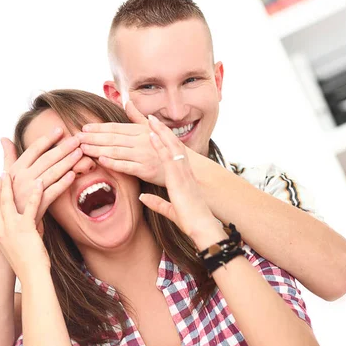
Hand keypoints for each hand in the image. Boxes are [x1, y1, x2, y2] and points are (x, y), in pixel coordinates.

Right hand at [0, 173, 49, 279]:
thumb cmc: (28, 266)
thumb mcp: (17, 249)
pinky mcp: (26, 228)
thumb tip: (28, 226)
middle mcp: (1, 231)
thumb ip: (18, 236)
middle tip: (0, 175)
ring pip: (7, 202)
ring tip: (11, 174)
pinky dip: (35, 193)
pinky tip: (39, 182)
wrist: (32, 276)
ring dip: (9, 186)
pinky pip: (30, 206)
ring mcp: (11, 229)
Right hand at [2, 129, 82, 224]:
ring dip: (67, 162)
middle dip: (63, 148)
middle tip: (77, 139)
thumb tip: (4, 138)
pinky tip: (74, 175)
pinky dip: (64, 182)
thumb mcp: (7, 176)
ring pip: (52, 173)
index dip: (48, 139)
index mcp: (16, 169)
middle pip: (46, 159)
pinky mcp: (39, 204)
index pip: (34, 150)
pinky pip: (54, 191)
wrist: (11, 223)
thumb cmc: (11, 196)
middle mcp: (22, 178)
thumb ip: (8, 156)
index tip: (60, 129)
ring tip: (80, 153)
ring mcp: (30, 191)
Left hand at [78, 101, 165, 184]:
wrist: (184, 166)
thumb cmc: (167, 148)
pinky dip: (113, 163)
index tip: (84, 128)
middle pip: (112, 138)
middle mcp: (141, 141)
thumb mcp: (154, 128)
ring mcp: (143, 155)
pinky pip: (126, 166)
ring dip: (97, 149)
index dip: (98, 128)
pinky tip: (101, 160)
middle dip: (93, 138)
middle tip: (76, 138)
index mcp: (141, 130)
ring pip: (115, 151)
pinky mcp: (145, 170)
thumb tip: (128, 101)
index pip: (115, 128)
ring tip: (83, 149)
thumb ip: (138, 117)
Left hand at [139, 116, 221, 246]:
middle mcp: (183, 172)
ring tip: (150, 119)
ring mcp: (182, 173)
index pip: (172, 155)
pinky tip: (151, 135)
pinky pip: (168, 158)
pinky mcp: (179, 179)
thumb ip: (156, 203)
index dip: (164, 142)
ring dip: (160, 132)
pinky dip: (159, 145)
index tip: (154, 131)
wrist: (202, 227)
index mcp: (182, 178)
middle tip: (151, 118)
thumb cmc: (190, 221)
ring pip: (171, 147)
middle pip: (172, 146)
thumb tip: (142, 198)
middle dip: (162, 131)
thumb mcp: (170, 210)